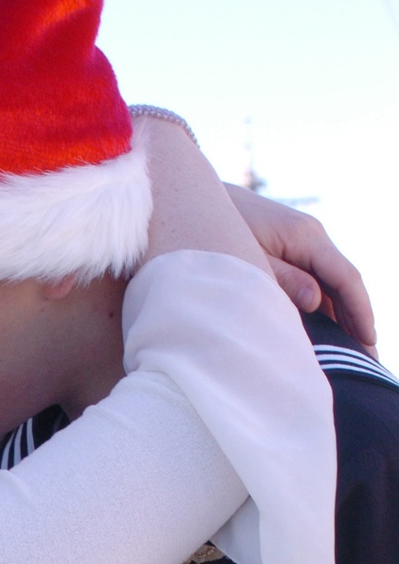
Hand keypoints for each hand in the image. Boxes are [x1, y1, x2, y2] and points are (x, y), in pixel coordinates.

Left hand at [223, 183, 375, 351]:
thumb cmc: (218, 232)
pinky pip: (317, 282)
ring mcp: (303, 244)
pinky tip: (328, 334)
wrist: (195, 202)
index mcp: (305, 236)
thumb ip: (280, 279)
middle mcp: (311, 237)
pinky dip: (326, 308)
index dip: (360, 310)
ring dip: (344, 317)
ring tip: (352, 355)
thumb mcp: (246, 259)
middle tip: (368, 361)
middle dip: (358, 321)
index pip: (345, 277)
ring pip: (332, 285)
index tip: (369, 341)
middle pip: (345, 283)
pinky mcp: (290, 252)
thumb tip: (315, 301)